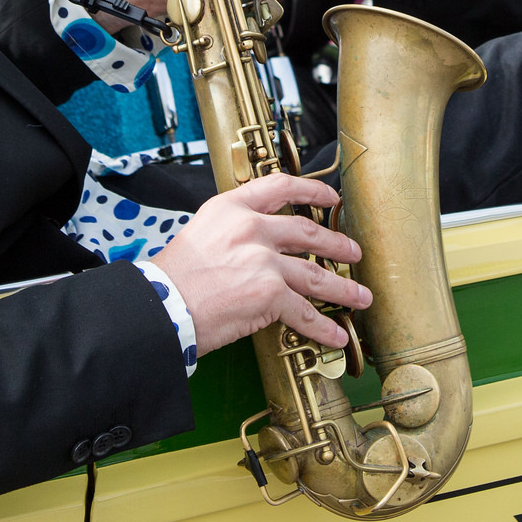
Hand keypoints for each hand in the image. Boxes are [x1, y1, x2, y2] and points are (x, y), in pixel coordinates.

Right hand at [151, 174, 370, 353]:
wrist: (160, 306)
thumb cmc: (173, 278)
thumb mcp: (201, 233)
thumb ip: (232, 231)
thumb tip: (258, 242)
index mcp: (232, 208)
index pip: (280, 186)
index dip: (311, 190)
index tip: (330, 196)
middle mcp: (252, 228)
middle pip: (307, 231)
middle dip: (337, 244)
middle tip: (353, 252)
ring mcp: (263, 260)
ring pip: (315, 274)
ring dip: (343, 289)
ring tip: (360, 297)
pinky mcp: (269, 293)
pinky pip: (305, 312)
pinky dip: (323, 327)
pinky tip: (336, 334)